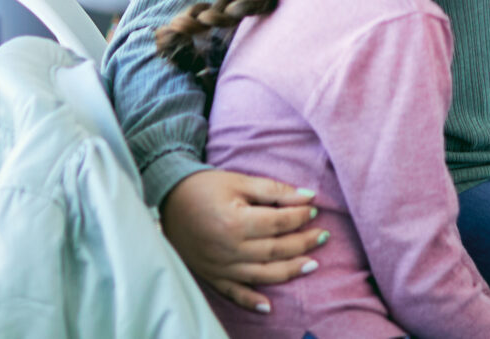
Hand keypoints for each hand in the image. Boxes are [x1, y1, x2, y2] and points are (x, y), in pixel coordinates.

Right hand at [159, 169, 326, 312]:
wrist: (167, 200)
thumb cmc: (205, 187)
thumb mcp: (239, 181)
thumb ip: (274, 190)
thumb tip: (307, 197)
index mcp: (236, 222)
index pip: (278, 223)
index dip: (300, 216)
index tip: (314, 209)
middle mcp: (229, 249)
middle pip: (275, 250)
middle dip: (302, 243)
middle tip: (322, 235)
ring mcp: (219, 266)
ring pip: (262, 274)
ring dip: (290, 271)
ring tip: (312, 264)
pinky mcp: (211, 276)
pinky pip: (234, 293)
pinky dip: (251, 301)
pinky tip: (269, 307)